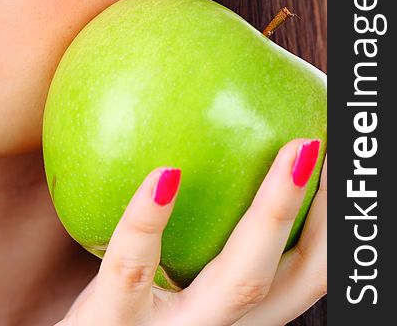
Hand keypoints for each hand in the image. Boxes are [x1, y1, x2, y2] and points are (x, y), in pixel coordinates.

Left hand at [56, 139, 325, 325]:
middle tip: (335, 150)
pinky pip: (133, 272)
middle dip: (331, 220)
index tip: (342, 170)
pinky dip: (150, 222)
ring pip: (239, 281)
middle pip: (298, 281)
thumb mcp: (165, 272)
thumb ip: (195, 231)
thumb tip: (203, 146)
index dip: (335, 228)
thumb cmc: (119, 306)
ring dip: (276, 212)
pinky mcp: (111, 325)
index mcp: (234, 314)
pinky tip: (166, 174)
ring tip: (295, 150)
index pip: (304, 275)